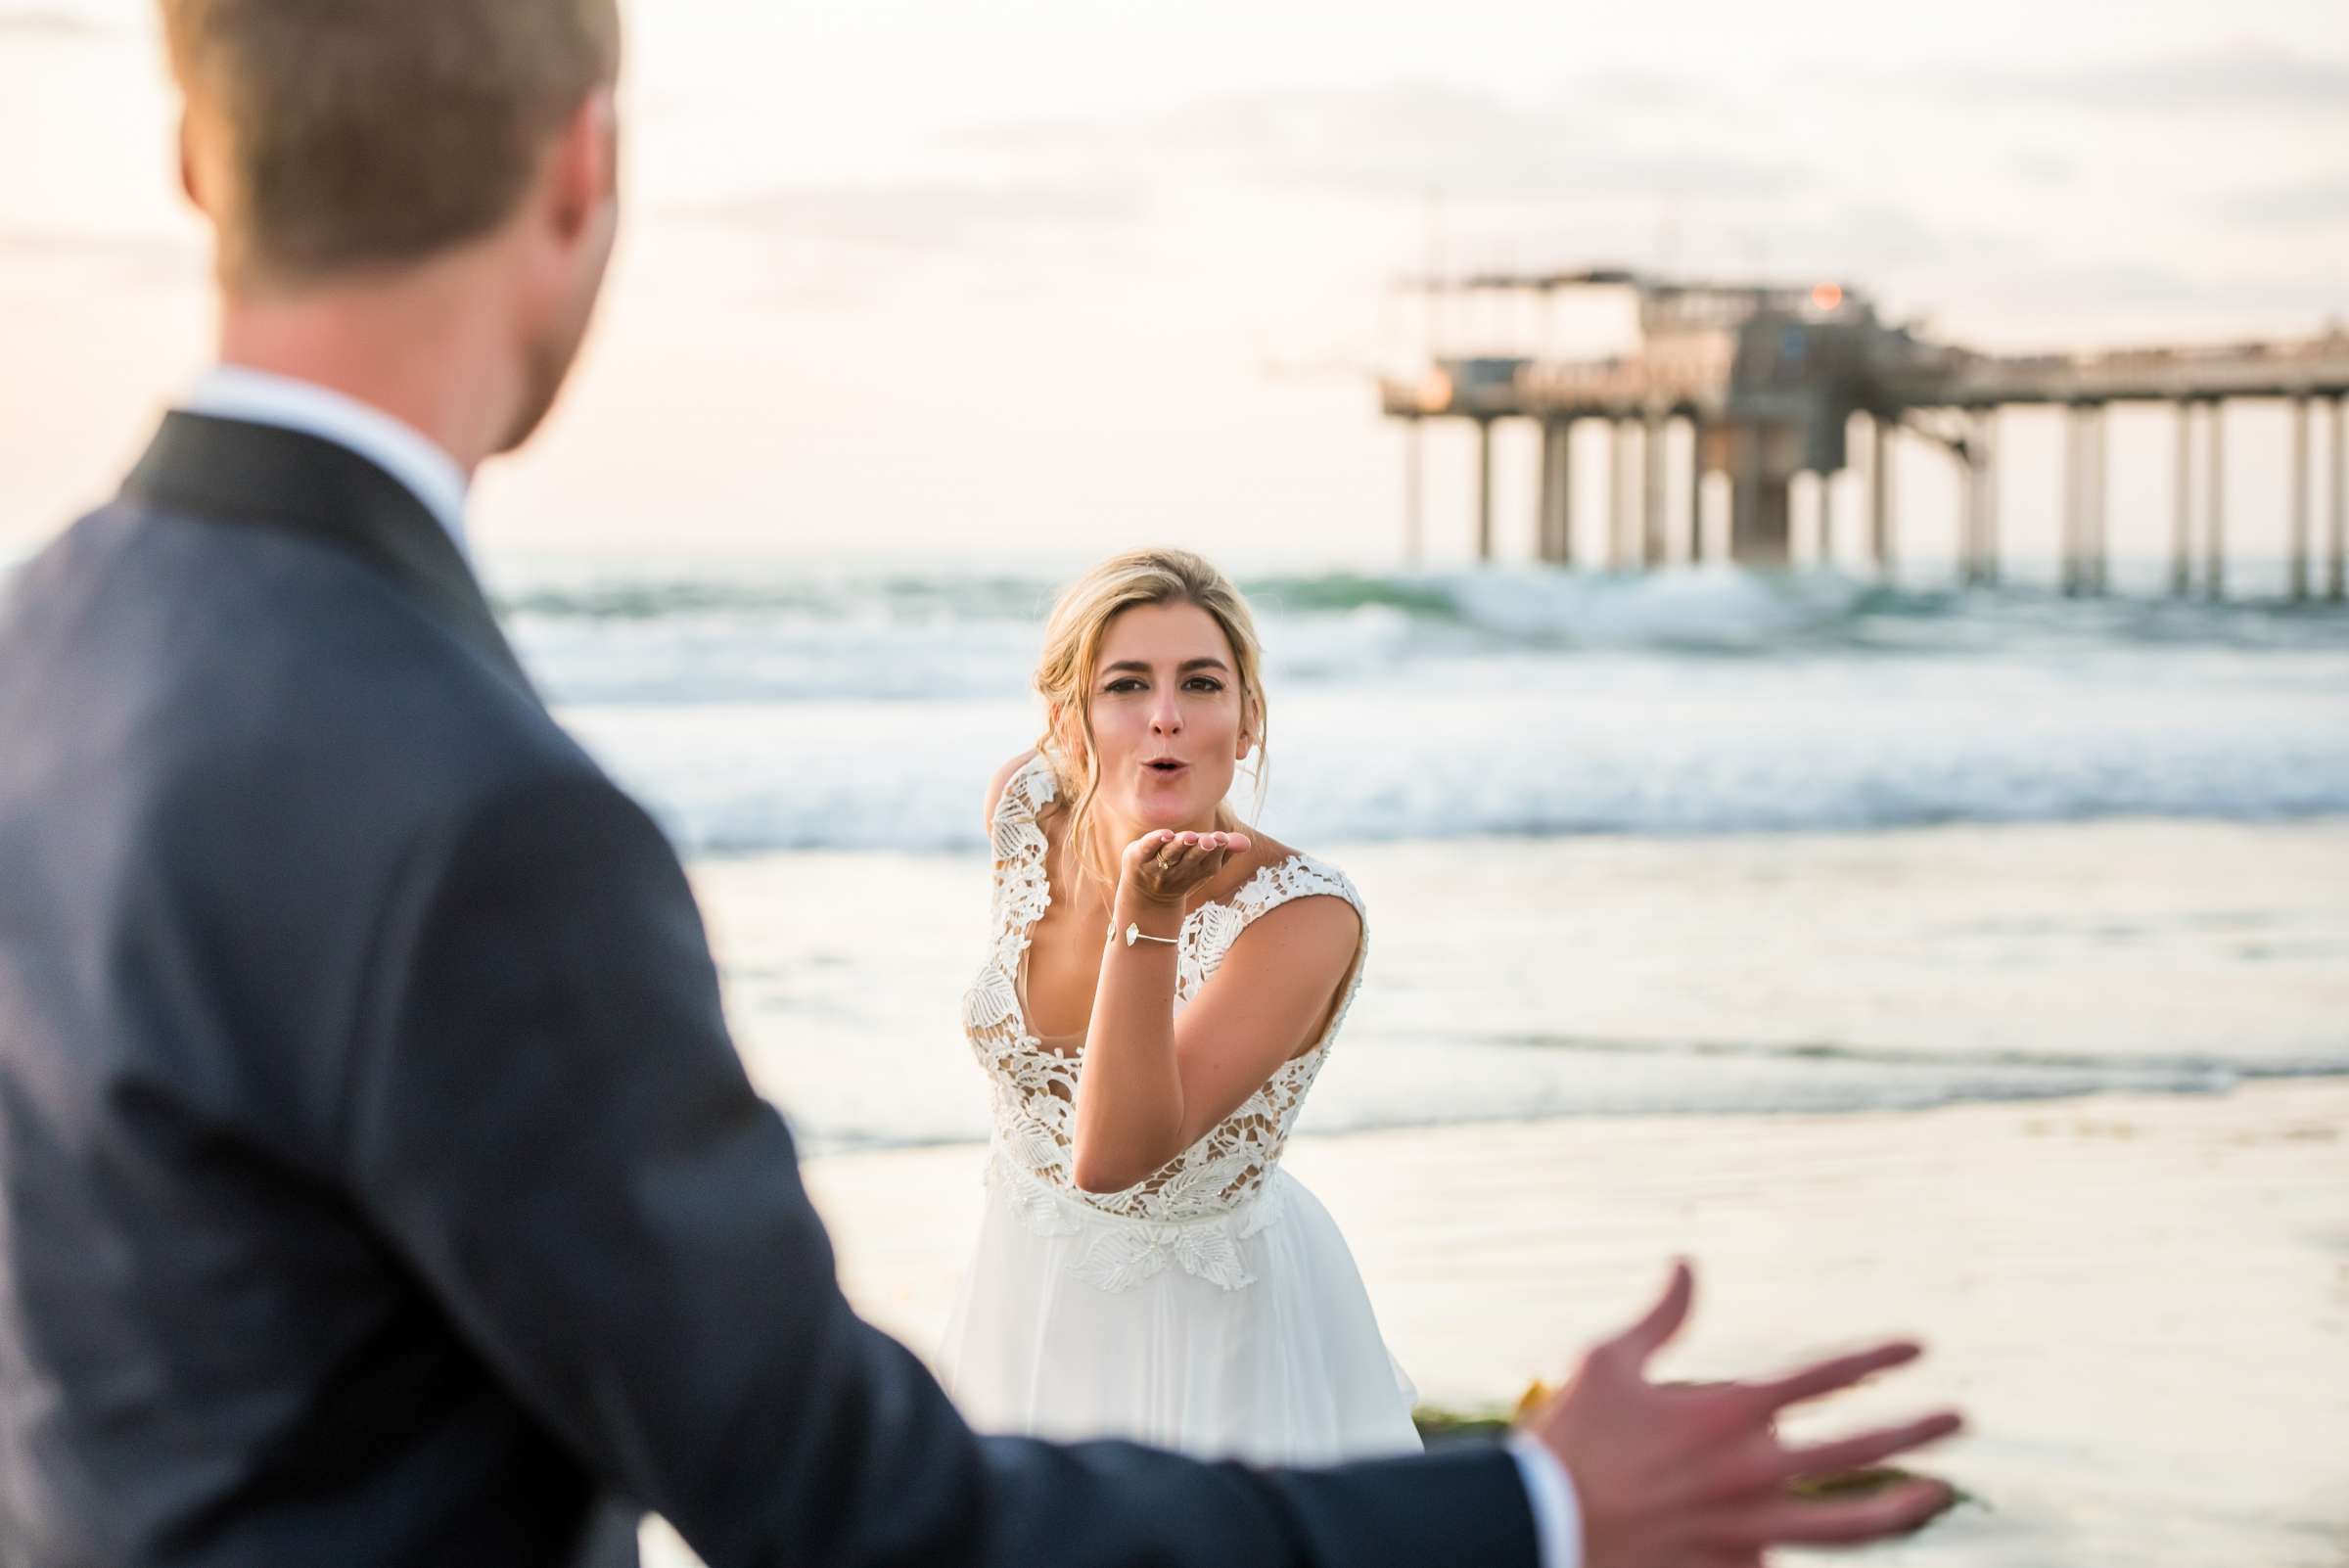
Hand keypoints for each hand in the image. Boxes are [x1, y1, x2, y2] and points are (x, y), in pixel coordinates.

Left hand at [1118, 829, 1251, 908]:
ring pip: (1169, 855)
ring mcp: (1156, 866)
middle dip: (1200, 850)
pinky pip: (1146, 849)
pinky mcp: (1137, 858)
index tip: (1222, 839)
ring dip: (1180, 846)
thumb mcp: (1204, 864)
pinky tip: (1165, 834)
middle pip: (1190, 860)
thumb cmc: (1181, 872)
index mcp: (1196, 872)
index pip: (1208, 863)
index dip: (1216, 851)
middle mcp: (1177, 871)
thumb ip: (1225, 851)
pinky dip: (1154, 841)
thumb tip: (1247, 842)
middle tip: (1211, 840)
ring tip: (1190, 836)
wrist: (1146, 898)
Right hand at [1523, 1261, 1961, 1567]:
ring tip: (1935, 1495)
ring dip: (1898, 1509)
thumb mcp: (1609, 1360)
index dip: (1875, 1360)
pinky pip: (1785, 1557)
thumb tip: (1688, 1265)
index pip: (1823, 1377)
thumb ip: (1662, 1317)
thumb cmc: (1574, 1436)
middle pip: (1857, 1450)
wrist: (1545, 1524)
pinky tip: (1821, 1531)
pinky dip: (1804, 1543)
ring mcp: (1749, 1527)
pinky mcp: (1733, 1566)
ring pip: (1846, 1526)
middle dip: (1915, 1430)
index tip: (1918, 1349)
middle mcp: (1751, 1470)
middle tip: (1958, 1419)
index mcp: (1726, 1411)